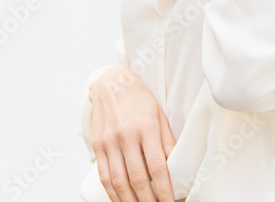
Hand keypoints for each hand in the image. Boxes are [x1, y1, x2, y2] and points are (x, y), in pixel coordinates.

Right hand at [89, 64, 175, 201]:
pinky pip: (104, 175)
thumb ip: (167, 142)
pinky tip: (121, 200)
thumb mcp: (159, 116)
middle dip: (148, 200)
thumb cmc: (139, 99)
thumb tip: (176, 167)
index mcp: (145, 128)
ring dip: (130, 201)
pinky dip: (113, 193)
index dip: (164, 190)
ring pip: (118, 181)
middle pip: (137, 178)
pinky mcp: (98, 145)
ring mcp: (109, 142)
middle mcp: (125, 136)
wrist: (111, 83)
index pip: (156, 167)